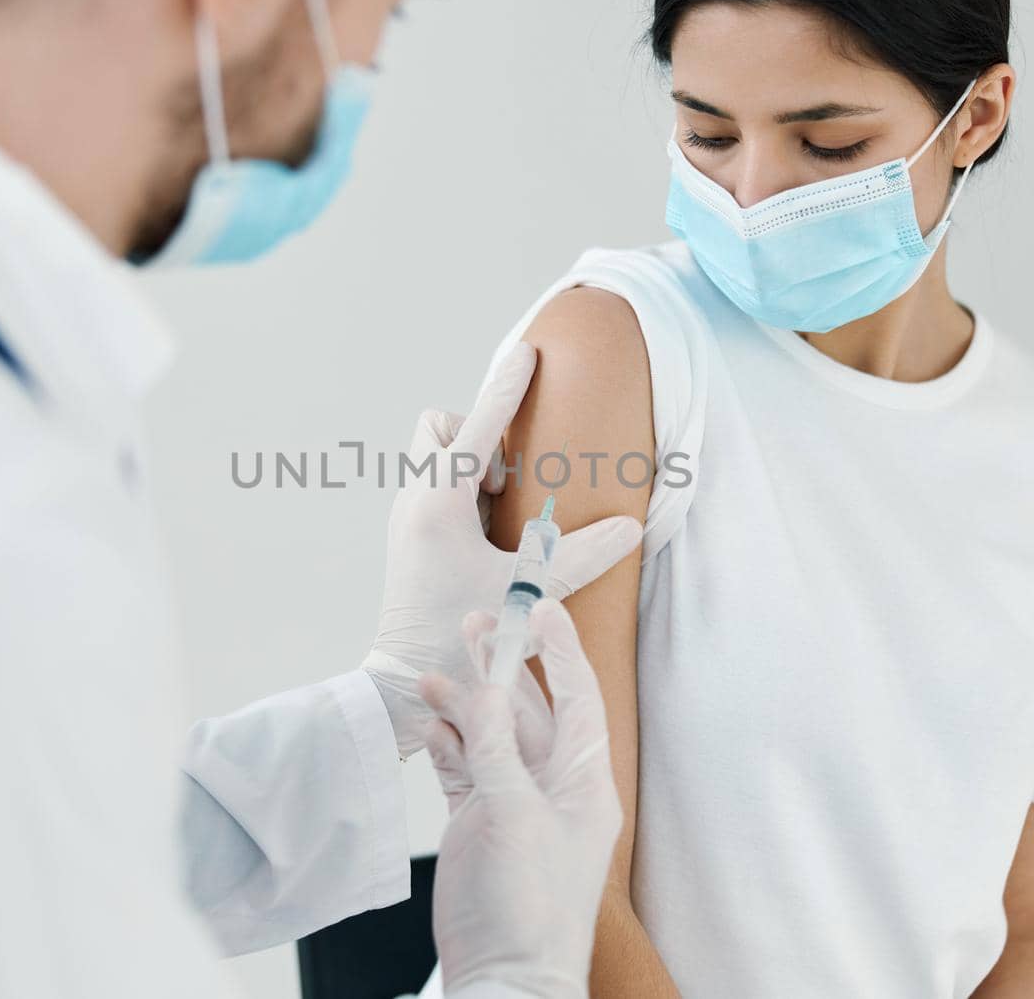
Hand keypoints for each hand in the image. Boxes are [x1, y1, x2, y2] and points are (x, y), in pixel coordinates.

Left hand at [362, 342, 641, 757]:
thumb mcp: (526, 594)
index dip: (508, 388)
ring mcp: (404, 518)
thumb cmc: (460, 636)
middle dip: (476, 434)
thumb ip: (579, 556)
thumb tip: (630, 528)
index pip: (479, 428)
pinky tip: (488, 534)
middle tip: (509, 482)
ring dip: (469, 465)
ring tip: (501, 513)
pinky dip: (461, 491)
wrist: (403, 681)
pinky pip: (432, 486)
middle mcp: (414, 502)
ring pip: (431, 455)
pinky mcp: (406, 536)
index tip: (527, 351)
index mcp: (440, 505)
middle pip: (438, 428)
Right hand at [420, 599, 621, 998]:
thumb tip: (483, 692)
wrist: (504, 979)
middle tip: (473, 623)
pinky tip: (429, 721)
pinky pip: (463, 767)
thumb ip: (494, 747)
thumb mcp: (513, 814)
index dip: (559, 650)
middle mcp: (550, 786)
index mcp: (582, 781)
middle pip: (526, 709)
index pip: (575, 698)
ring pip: (488, 735)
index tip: (541, 608)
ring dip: (462, 704)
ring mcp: (512, 803)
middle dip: (500, 666)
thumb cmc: (528, 906)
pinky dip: (446, 742)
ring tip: (429, 674)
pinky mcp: (479, 823)